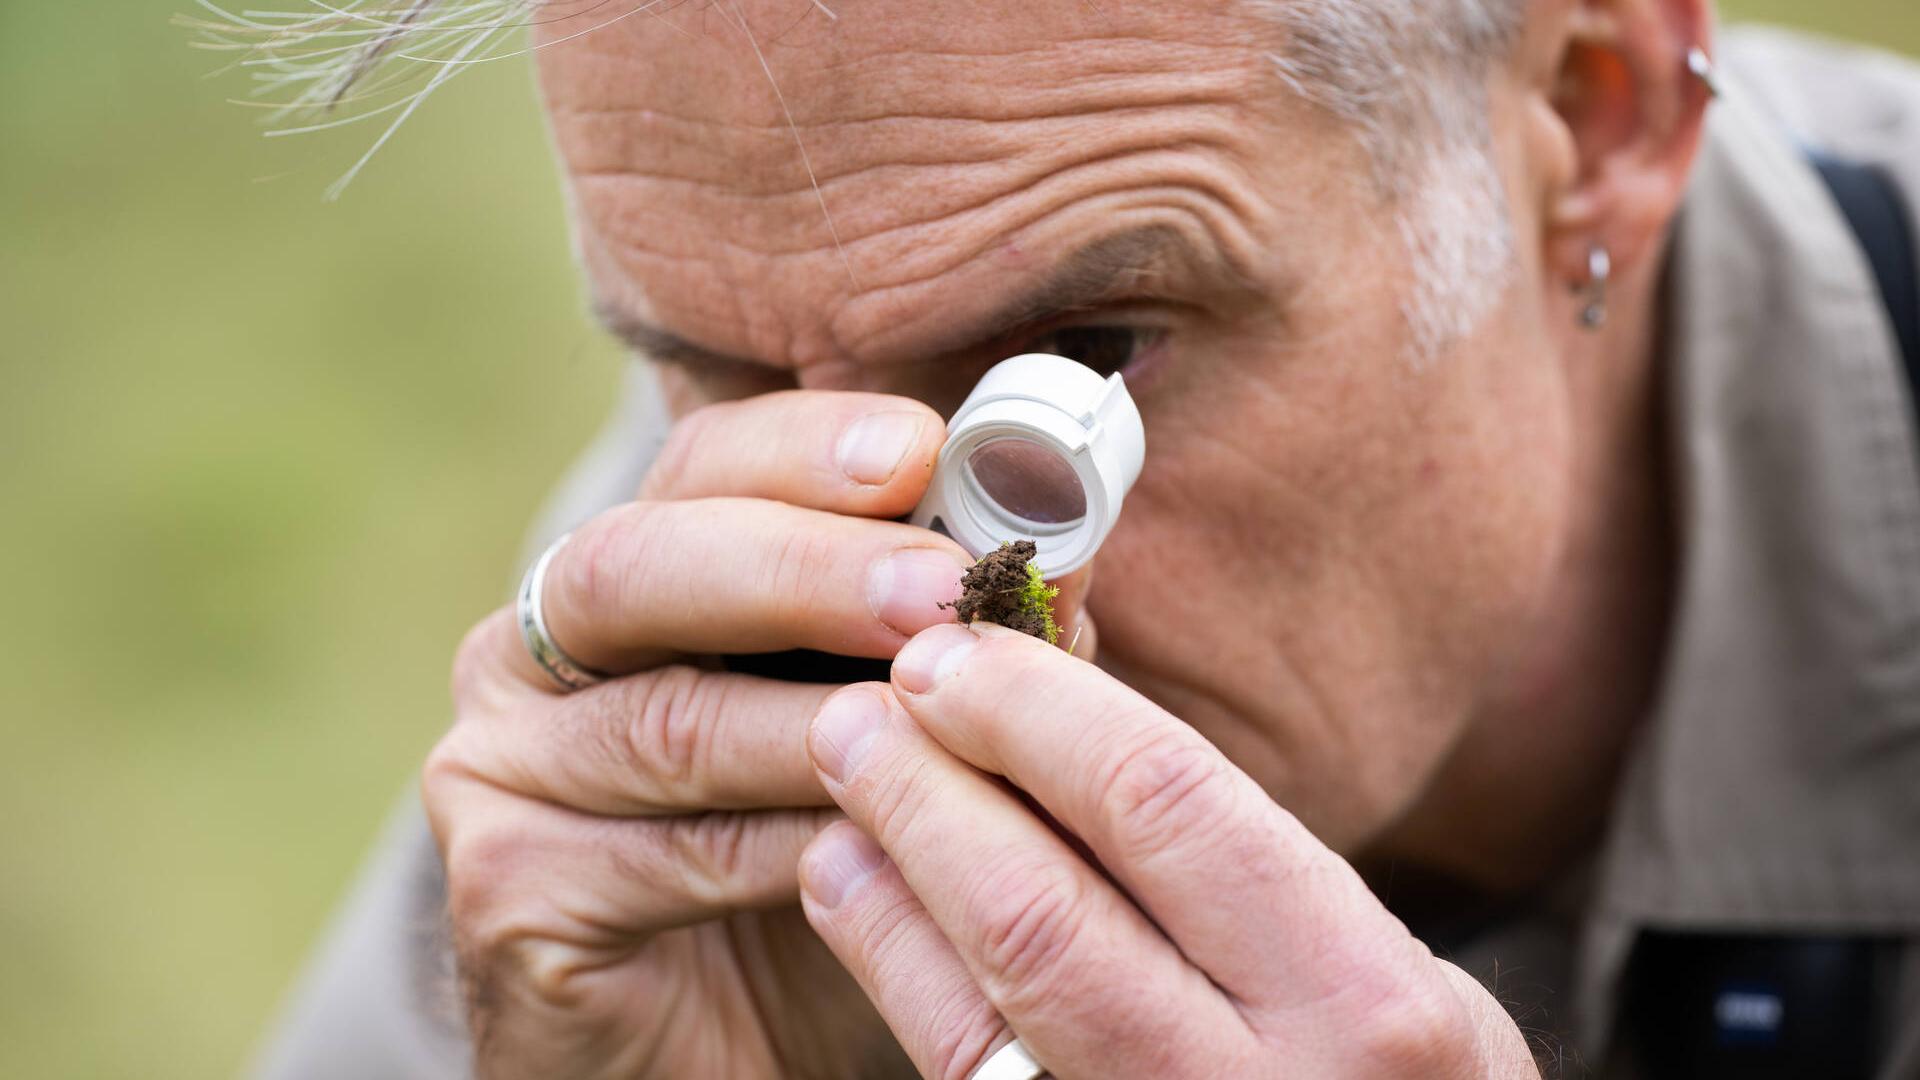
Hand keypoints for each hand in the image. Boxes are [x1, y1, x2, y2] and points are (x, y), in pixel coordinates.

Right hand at [422, 390, 1093, 1077]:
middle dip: (804, 566)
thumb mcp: (882, 740)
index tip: (923, 452)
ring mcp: (498, 768)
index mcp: (625, 579)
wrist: (709, 1053)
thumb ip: (944, 650)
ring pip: (664, 718)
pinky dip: (790, 846)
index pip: (698, 470)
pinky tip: (884, 846)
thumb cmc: (806, 871)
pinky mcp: (504, 888)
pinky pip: (669, 854)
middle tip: (936, 585)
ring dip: (818, 719)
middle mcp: (532, 654)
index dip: (805, 452)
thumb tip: (1063, 567)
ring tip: (941, 718)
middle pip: (642, 564)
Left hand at [797, 623, 1538, 1079]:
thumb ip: (1246, 867)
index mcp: (1357, 996)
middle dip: (927, 788)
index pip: (1162, 803)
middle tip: (860, 708)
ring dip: (887, 878)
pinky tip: (854, 893)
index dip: (1034, 710)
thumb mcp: (1384, 971)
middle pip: (1037, 909)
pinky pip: (965, 1071)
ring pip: (976, 1010)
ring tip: (841, 786)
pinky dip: (894, 969)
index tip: (957, 653)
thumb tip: (1062, 720)